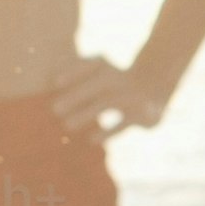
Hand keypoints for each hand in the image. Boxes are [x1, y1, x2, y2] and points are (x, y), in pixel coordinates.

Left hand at [46, 54, 167, 139]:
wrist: (153, 88)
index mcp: (107, 67)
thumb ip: (76, 71)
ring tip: (67, 125)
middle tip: (55, 109)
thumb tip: (51, 74)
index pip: (90, 65)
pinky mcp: (142, 114)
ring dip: (86, 113)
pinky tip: (92, 140)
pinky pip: (124, 123)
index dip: (73, 72)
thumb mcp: (99, 72)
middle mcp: (120, 78)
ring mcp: (132, 96)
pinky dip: (109, 131)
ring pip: (108, 103)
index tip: (55, 82)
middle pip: (98, 84)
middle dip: (77, 95)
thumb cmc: (114, 82)